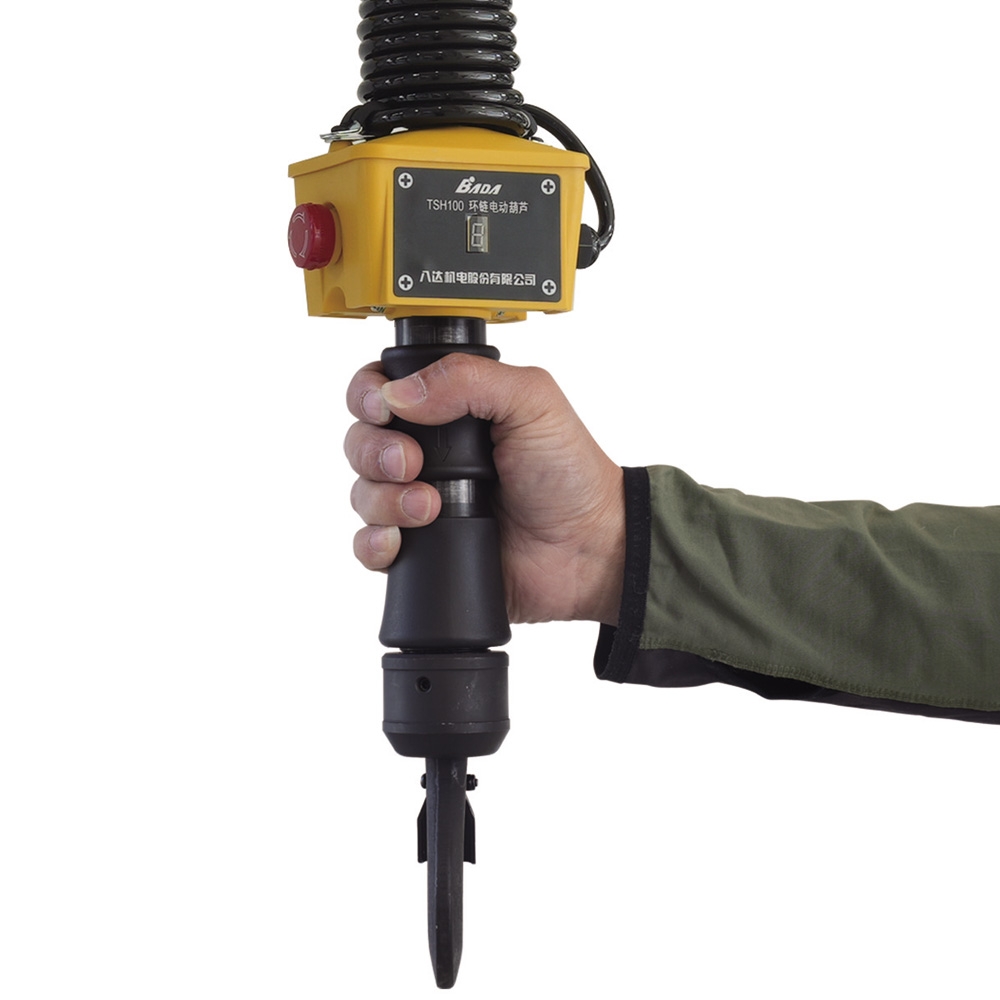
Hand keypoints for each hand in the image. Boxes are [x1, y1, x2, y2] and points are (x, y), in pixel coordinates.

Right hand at [344, 354, 624, 624]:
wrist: (588, 549)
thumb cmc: (570, 473)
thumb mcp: (532, 401)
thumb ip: (469, 379)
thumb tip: (399, 393)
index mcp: (450, 410)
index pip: (381, 390)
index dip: (368, 396)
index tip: (381, 407)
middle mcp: (429, 454)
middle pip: (361, 441)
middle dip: (375, 450)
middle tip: (413, 463)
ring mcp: (420, 503)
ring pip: (361, 493)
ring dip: (384, 498)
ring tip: (430, 507)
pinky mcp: (421, 551)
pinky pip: (368, 546)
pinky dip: (374, 542)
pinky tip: (400, 540)